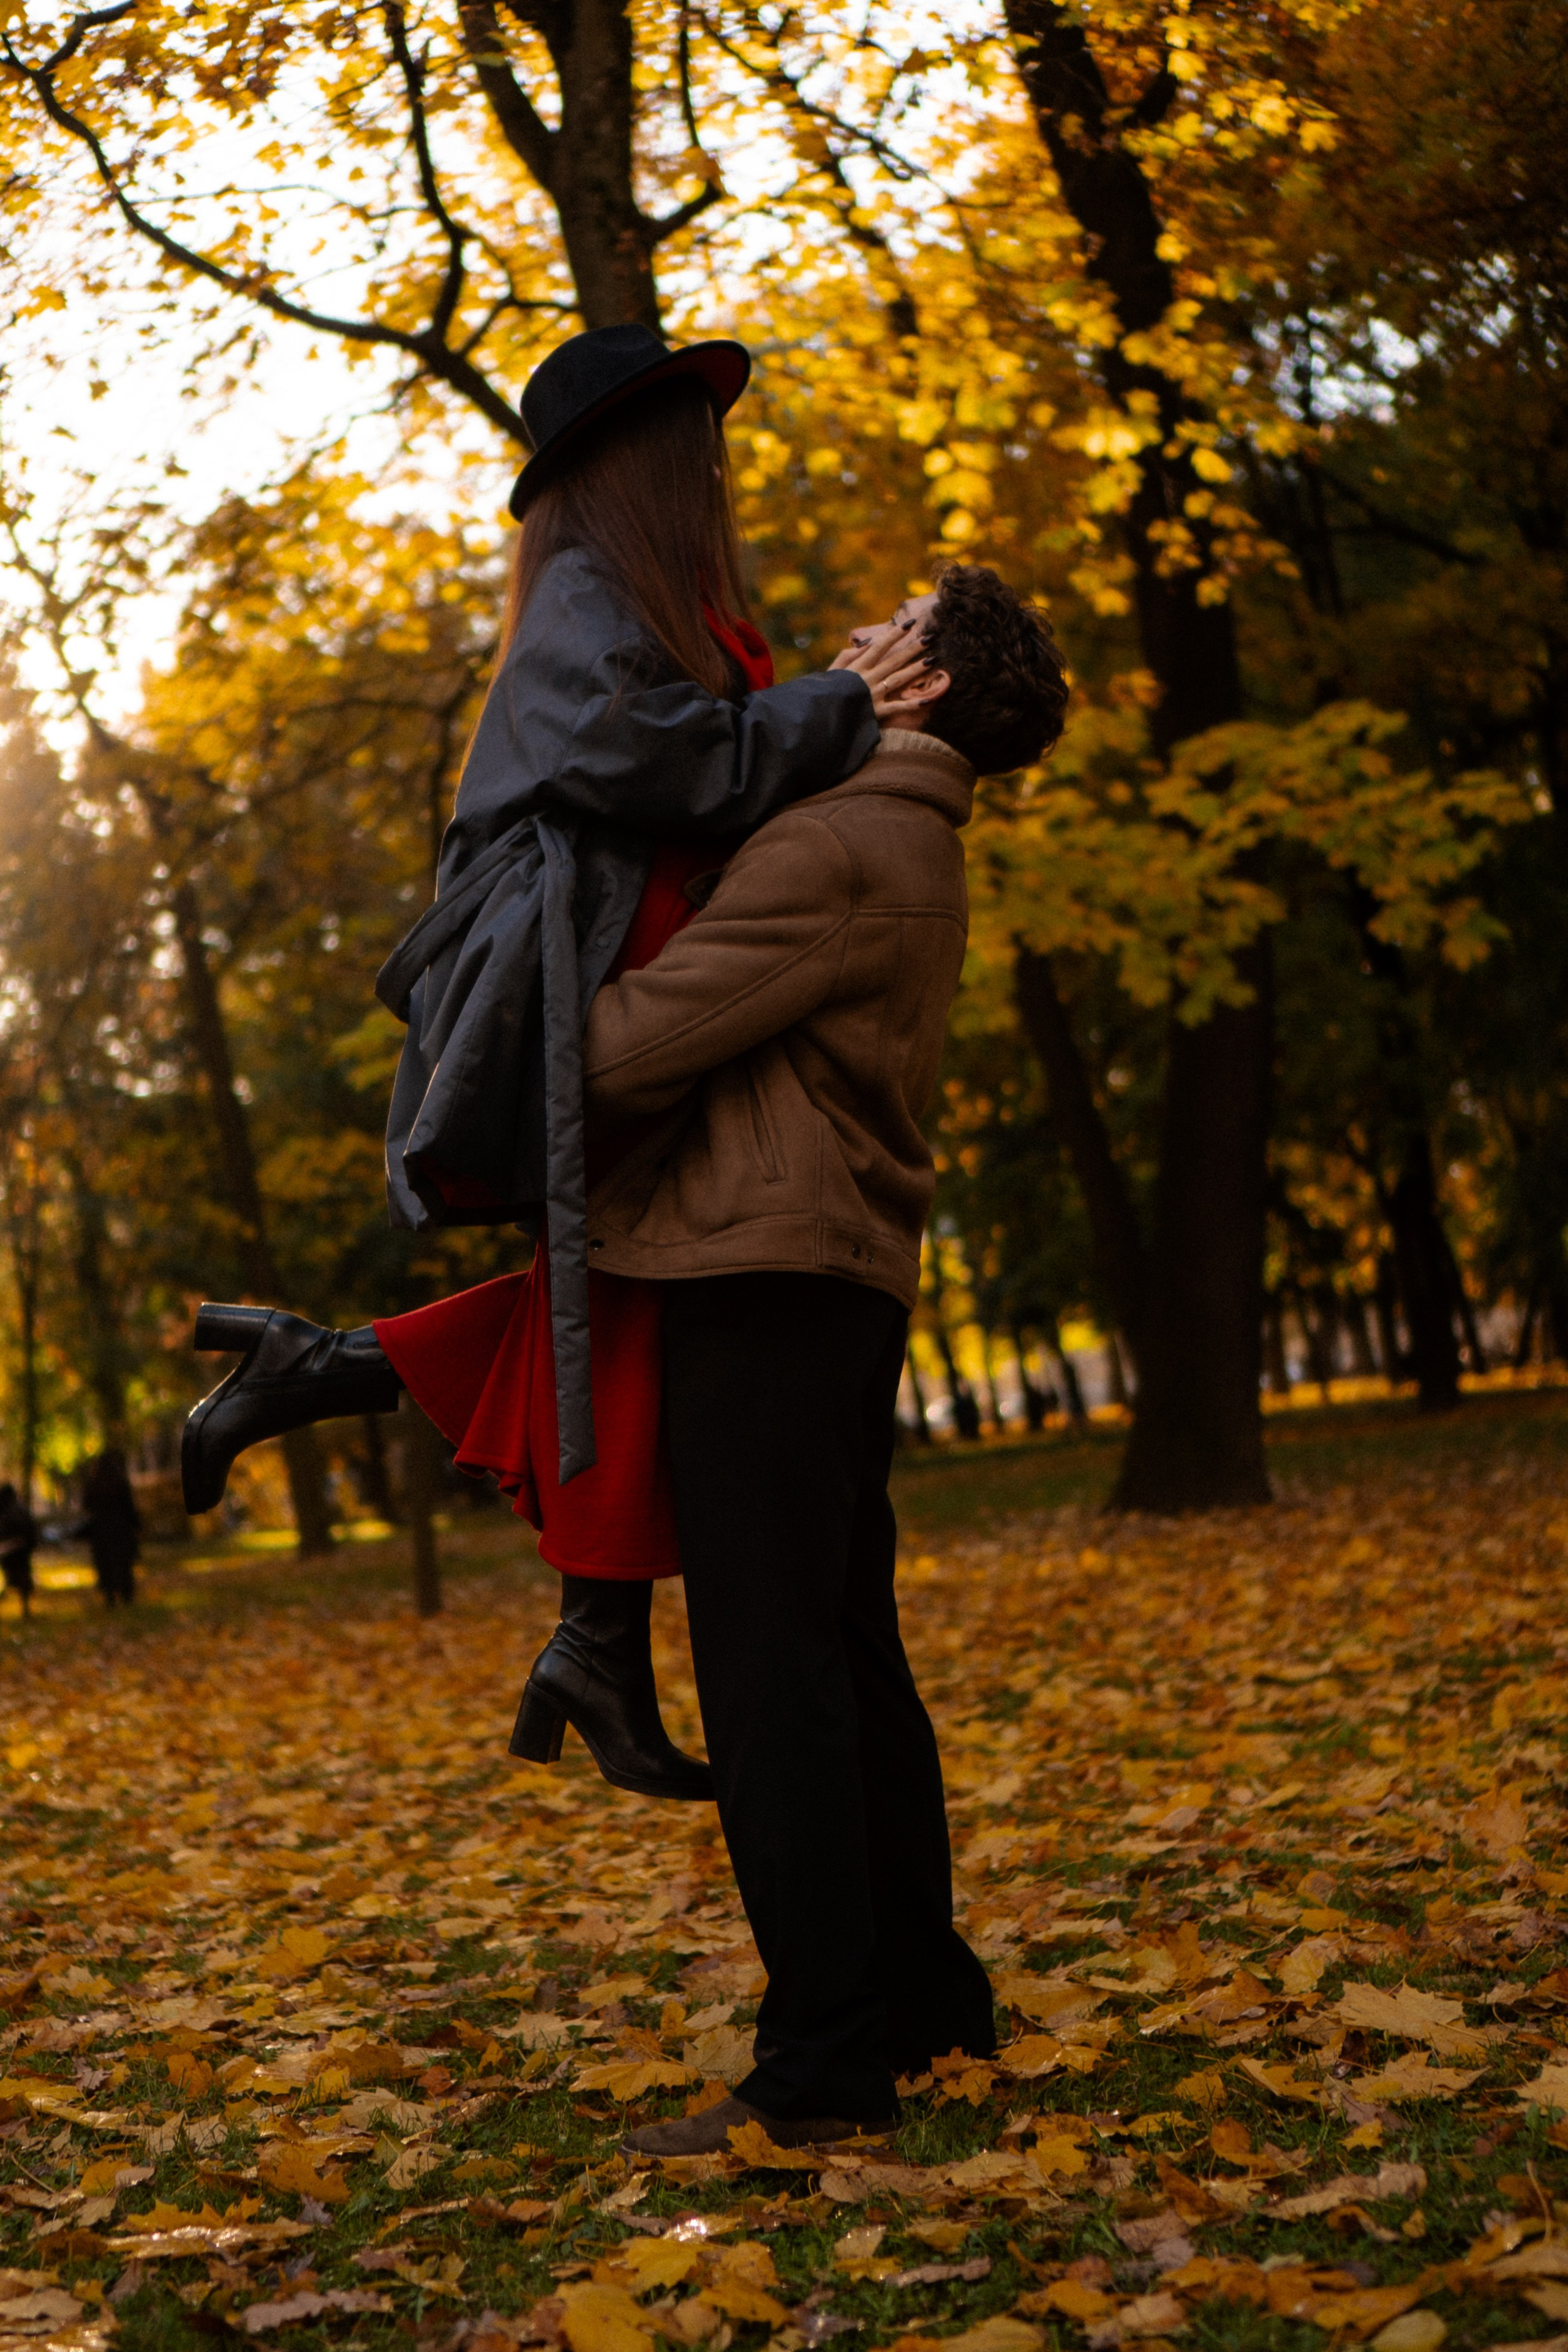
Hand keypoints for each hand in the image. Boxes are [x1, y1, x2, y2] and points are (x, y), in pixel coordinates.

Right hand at [830, 619, 947, 725]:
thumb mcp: (833, 670)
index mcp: (857, 668)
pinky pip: (897, 708)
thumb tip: (869, 642)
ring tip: (933, 660)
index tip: (911, 624)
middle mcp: (868, 679)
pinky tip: (927, 699)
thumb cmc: (825, 693)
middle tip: (930, 638)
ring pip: (899, 679)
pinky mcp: (876, 713)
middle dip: (912, 648)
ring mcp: (873, 696)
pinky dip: (912, 704)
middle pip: (894, 661)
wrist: (820, 718)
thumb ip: (849, 656)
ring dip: (916, 669)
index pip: (879, 646)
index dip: (895, 634)